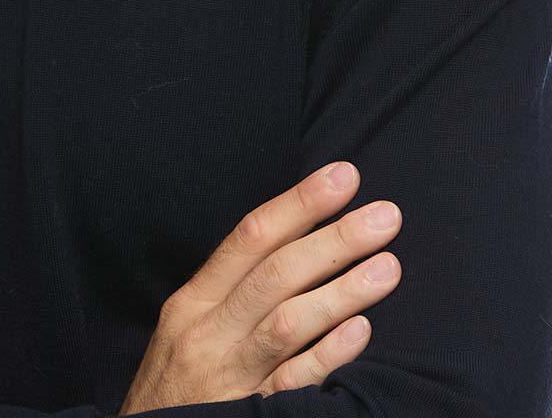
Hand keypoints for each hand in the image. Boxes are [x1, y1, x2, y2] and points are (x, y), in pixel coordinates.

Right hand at [119, 162, 401, 409]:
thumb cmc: (176, 387)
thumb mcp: (187, 328)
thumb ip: (233, 292)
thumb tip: (298, 245)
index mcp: (195, 301)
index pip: (251, 237)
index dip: (299, 204)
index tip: (343, 177)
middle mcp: (209, 331)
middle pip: (276, 272)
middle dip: (333, 238)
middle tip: (386, 214)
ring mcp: (229, 376)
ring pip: (287, 322)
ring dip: (342, 291)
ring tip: (388, 266)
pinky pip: (291, 383)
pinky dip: (327, 356)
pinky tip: (361, 333)